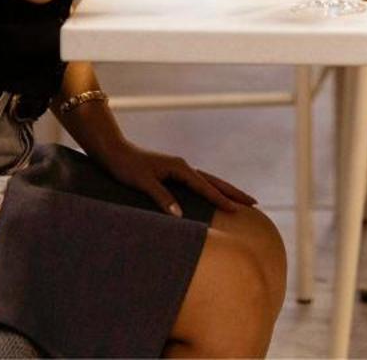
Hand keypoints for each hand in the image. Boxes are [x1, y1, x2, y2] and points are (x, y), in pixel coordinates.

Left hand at [98, 140, 257, 214]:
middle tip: (253, 202)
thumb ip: (162, 198)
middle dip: (233, 192)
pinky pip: (198, 183)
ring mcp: (178, 169)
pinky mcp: (171, 173)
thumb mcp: (142, 182)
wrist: (113, 150)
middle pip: (214, 181)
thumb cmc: (126, 166)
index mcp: (179, 168)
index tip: (237, 210)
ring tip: (239, 199)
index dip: (221, 199)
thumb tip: (179, 215)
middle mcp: (182, 167)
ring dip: (224, 190)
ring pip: (208, 181)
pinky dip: (210, 189)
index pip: (205, 187)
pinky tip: (211, 196)